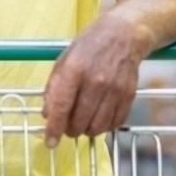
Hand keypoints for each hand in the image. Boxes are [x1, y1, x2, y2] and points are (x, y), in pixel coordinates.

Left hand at [42, 15, 143, 145]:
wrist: (124, 33)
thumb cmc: (90, 44)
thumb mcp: (64, 58)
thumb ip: (54, 86)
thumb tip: (47, 113)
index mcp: (74, 69)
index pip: (61, 107)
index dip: (54, 128)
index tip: (50, 142)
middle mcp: (95, 81)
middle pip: (79, 121)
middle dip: (70, 130)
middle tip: (68, 126)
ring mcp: (114, 89)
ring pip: (97, 127)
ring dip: (87, 131)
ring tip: (83, 123)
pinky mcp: (128, 95)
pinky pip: (115, 123)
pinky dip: (105, 126)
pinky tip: (99, 117)